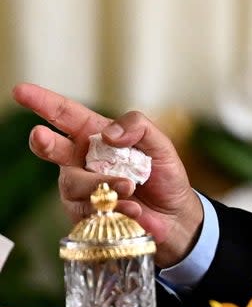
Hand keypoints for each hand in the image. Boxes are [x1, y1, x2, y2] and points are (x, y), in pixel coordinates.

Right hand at [13, 82, 203, 266]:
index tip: (21, 91)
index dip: (43, 102)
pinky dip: (113, 207)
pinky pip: (87, 209)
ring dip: (102, 184)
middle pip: (54, 149)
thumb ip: (139, 127)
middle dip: (45, 142)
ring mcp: (80, 189)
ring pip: (74, 183)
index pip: (67, 116)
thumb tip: (109, 133)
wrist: (175, 215)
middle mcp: (81, 161)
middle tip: (39, 136)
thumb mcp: (160, 144)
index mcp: (97, 136)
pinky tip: (133, 209)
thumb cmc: (163, 175)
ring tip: (130, 187)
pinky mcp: (84, 215)